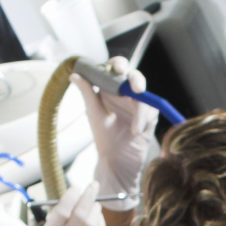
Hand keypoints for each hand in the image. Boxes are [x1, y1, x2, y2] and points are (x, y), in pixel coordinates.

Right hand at [6, 181, 106, 225]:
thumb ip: (58, 223)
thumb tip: (77, 200)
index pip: (61, 210)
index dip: (71, 195)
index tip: (77, 186)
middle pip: (79, 214)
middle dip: (88, 196)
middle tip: (94, 185)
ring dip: (96, 211)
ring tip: (96, 204)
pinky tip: (99, 219)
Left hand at [72, 56, 156, 209]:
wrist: (118, 161)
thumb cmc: (103, 138)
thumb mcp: (93, 113)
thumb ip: (87, 92)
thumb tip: (73, 75)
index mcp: (109, 89)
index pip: (114, 70)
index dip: (118, 65)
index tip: (118, 69)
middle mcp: (124, 94)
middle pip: (134, 77)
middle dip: (136, 80)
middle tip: (136, 89)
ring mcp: (138, 104)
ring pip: (144, 96)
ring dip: (140, 111)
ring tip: (134, 129)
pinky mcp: (150, 115)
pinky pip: (151, 110)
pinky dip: (144, 120)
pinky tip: (137, 131)